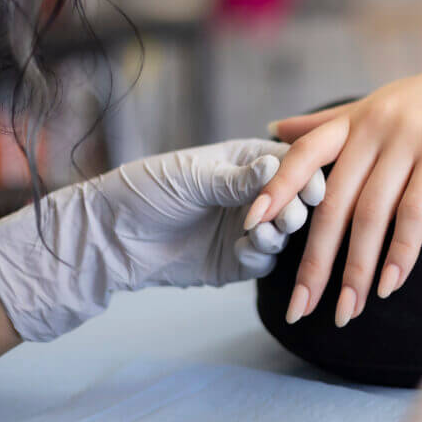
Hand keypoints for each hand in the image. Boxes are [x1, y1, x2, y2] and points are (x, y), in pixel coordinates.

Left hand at [0, 139, 324, 340]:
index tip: (311, 188)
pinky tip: (243, 250)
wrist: (110, 237)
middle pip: (294, 199)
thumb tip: (277, 166)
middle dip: (295, 208)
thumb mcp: (192, 178)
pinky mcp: (237, 260)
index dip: (305, 175)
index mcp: (246, 161)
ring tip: (263, 234)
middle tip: (287, 217)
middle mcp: (253, 193)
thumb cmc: (146, 191)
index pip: (289, 164)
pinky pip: (264, 260)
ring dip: (280, 233)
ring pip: (284, 232)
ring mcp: (247, 227)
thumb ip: (237, 178)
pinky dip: (260, 256)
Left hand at [249, 41, 421, 326]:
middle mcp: (376, 127)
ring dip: (357, 271)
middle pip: (334, 203)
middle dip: (315, 261)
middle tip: (302, 307)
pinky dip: (401, 254)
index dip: (277, 188)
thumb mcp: (381, 103)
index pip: (305, 154)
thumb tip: (276, 128)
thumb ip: (330, 123)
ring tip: (348, 310)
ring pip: (371, 216)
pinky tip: (391, 286)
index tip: (252, 226)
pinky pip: (415, 212)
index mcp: (357, 118)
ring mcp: (409, 139)